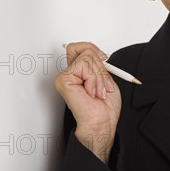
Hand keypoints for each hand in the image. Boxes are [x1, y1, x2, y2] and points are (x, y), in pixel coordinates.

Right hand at [54, 42, 121, 160]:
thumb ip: (98, 63)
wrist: (102, 123)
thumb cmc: (105, 107)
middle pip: (84, 49)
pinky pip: (83, 65)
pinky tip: (90, 92)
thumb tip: (97, 52)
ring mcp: (65, 76)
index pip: (79, 47)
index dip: (92, 49)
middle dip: (100, 66)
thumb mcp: (106, 78)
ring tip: (97, 91)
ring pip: (87, 57)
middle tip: (102, 84)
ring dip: (99, 76)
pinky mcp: (63, 80)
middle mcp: (70, 73)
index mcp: (78, 72)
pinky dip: (93, 78)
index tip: (103, 59)